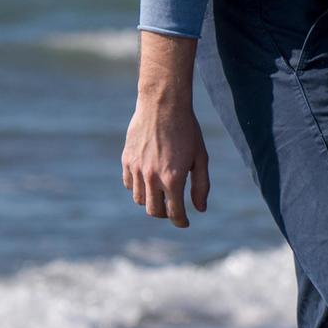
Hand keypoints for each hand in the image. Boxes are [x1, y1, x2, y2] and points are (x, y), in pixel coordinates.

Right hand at [121, 37, 211, 227]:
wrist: (163, 105)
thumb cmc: (187, 130)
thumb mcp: (201, 157)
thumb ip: (201, 185)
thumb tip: (200, 209)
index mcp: (173, 178)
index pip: (174, 212)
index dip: (181, 221)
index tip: (185, 223)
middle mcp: (151, 177)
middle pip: (154, 211)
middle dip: (165, 214)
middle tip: (173, 208)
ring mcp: (136, 169)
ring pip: (139, 200)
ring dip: (150, 201)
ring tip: (161, 193)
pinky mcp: (126, 160)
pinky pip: (128, 184)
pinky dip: (137, 187)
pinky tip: (147, 180)